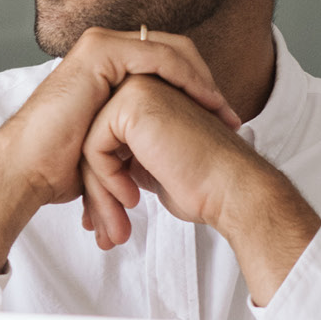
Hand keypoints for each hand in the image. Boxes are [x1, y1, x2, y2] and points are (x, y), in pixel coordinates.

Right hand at [0, 28, 238, 271]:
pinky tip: (203, 102)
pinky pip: (158, 56)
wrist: (29, 170)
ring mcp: (102, 47)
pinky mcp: (99, 52)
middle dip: (207, 84)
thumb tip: (170, 149)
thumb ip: (137, 135)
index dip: (200, 88)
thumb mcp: (113, 147)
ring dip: (203, 81)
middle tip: (231, 117)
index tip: (224, 121)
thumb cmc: (61, 166)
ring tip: (222, 113)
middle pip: (176, 53)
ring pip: (172, 51)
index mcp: (109, 67)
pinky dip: (185, 77)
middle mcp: (106, 50)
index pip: (169, 64)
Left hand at [79, 75, 320, 304]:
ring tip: (115, 229)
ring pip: (89, 146)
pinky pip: (94, 147)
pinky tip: (132, 198)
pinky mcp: (132, 103)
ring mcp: (136, 89)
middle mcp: (140, 86)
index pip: (101, 141)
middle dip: (96, 193)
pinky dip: (106, 181)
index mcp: (145, 100)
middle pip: (92, 142)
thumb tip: (90, 181)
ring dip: (99, 195)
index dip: (102, 184)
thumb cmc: (200, 185)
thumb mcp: (150, 168)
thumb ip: (124, 159)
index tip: (109, 220)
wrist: (232, 189)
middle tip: (107, 233)